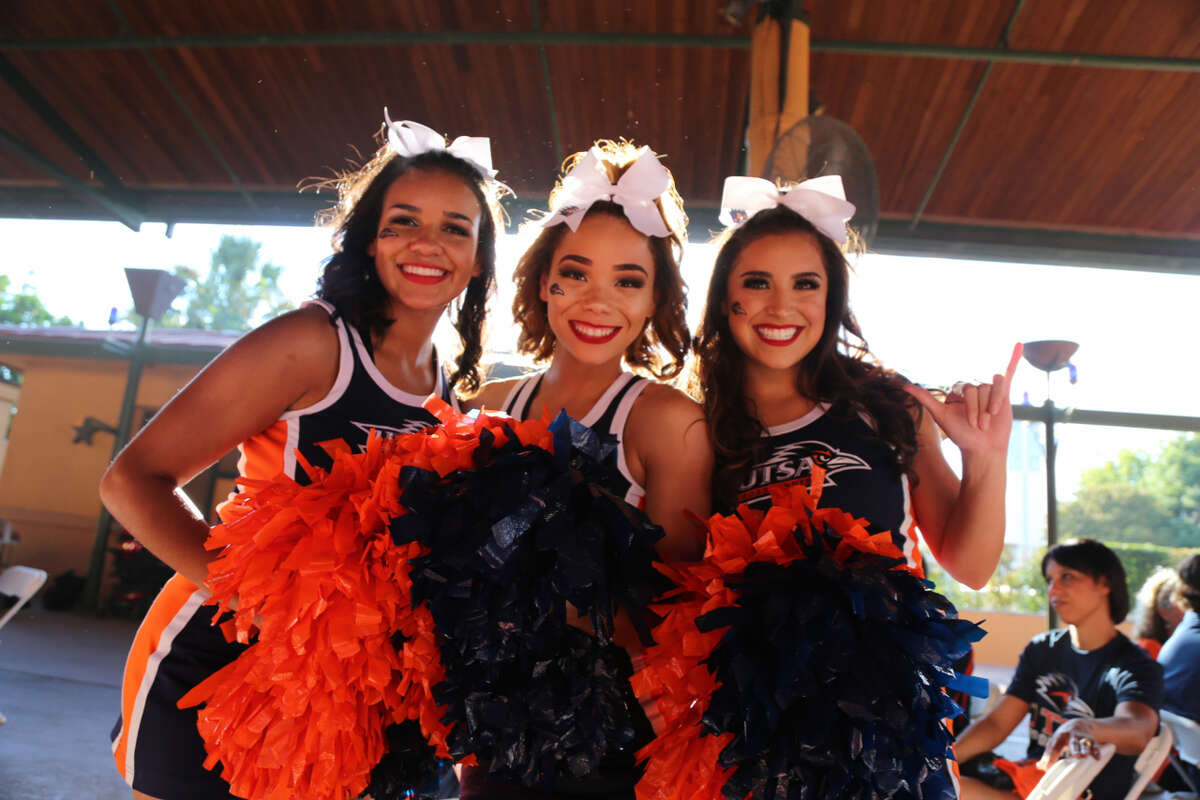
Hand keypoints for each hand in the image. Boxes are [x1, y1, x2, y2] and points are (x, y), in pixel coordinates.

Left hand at [905, 343, 1022, 458]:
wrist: (983, 448)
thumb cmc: (962, 435)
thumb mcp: (941, 416)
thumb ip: (926, 399)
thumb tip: (903, 386)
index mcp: (958, 390)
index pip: (966, 389)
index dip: (971, 407)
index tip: (970, 424)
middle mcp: (973, 387)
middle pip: (980, 388)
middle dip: (981, 410)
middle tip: (980, 426)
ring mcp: (989, 389)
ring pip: (994, 387)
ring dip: (993, 406)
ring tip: (990, 422)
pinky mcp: (1005, 393)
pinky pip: (1009, 372)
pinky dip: (1014, 358)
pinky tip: (1019, 345)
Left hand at [1037, 718, 1101, 768]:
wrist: (1078, 724)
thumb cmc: (1063, 738)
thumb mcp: (1054, 743)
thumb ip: (1048, 755)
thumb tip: (1039, 767)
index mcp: (1059, 737)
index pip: (1054, 749)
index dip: (1050, 758)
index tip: (1047, 768)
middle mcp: (1071, 736)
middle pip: (1072, 743)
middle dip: (1074, 749)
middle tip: (1076, 756)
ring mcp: (1082, 738)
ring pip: (1084, 744)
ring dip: (1085, 749)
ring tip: (1084, 756)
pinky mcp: (1092, 741)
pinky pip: (1095, 747)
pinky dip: (1096, 752)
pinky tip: (1097, 758)